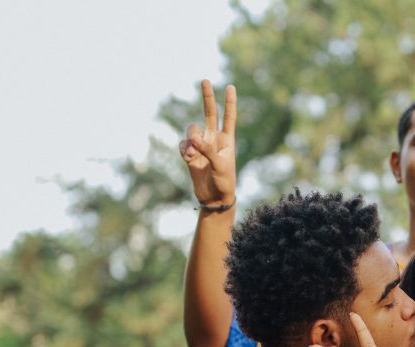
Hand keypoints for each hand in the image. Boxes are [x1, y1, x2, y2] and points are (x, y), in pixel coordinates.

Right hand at [179, 80, 236, 204]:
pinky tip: (189, 160)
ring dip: (191, 139)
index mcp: (227, 140)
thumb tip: (193, 138)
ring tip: (195, 154)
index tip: (231, 87)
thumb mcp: (220, 165)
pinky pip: (183, 145)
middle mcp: (213, 139)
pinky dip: (185, 150)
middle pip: (209, 113)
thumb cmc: (224, 182)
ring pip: (191, 130)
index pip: (229, 117)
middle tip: (205, 80)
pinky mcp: (190, 154)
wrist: (214, 198)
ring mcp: (201, 145)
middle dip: (207, 97)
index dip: (230, 102)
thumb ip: (207, 150)